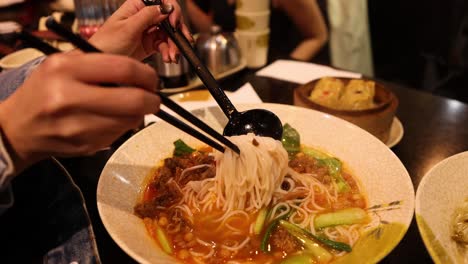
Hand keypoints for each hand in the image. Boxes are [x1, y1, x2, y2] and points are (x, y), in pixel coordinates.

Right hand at [0, 53, 159, 170]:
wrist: (19, 127)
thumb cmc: (45, 90)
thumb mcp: (63, 64)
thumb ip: (100, 64)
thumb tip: (141, 75)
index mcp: (64, 70)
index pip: (123, 69)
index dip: (146, 74)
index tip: (151, 78)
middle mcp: (68, 98)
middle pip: (133, 100)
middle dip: (152, 99)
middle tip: (153, 97)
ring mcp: (77, 126)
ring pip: (131, 120)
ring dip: (139, 114)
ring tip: (130, 107)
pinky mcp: (85, 145)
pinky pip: (120, 134)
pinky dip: (123, 125)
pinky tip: (111, 119)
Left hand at [89, 0, 192, 61]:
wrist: (99, 64)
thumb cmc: (105, 44)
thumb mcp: (127, 28)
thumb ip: (147, 16)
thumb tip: (166, 8)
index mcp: (136, 6)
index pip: (161, 0)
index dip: (172, 9)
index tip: (174, 22)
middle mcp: (143, 16)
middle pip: (169, 18)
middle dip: (177, 31)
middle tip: (181, 42)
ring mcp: (147, 31)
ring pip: (169, 34)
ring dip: (174, 45)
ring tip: (173, 56)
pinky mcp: (149, 44)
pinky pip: (165, 45)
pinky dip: (169, 52)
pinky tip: (169, 58)